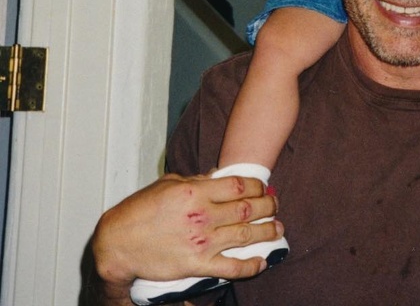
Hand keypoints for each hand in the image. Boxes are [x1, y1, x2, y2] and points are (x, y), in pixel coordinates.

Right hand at [92, 173, 281, 300]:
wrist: (117, 243)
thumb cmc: (140, 210)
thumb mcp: (169, 184)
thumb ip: (197, 180)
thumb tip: (219, 176)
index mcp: (196, 192)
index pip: (239, 185)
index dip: (257, 185)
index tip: (263, 187)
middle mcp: (202, 216)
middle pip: (248, 208)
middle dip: (268, 206)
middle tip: (275, 204)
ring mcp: (202, 242)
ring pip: (245, 235)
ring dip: (267, 232)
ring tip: (278, 229)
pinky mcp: (197, 265)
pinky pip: (231, 267)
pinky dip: (250, 266)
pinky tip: (262, 262)